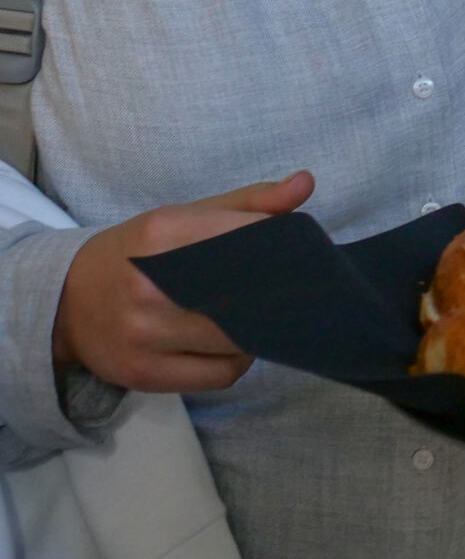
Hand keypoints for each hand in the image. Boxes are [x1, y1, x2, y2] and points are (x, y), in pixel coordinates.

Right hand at [52, 171, 314, 393]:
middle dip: (278, 295)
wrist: (64, 302)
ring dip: (259, 331)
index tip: (298, 257)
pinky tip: (232, 345)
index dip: (283, 252)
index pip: (248, 241)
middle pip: (247, 296)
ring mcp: (144, 334)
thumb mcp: (183, 217)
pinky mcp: (143, 374)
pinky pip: (220, 375)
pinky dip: (237, 361)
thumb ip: (249, 203)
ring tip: (255, 317)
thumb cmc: (137, 253)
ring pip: (239, 341)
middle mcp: (150, 285)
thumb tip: (306, 183)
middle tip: (293, 292)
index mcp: (163, 234)